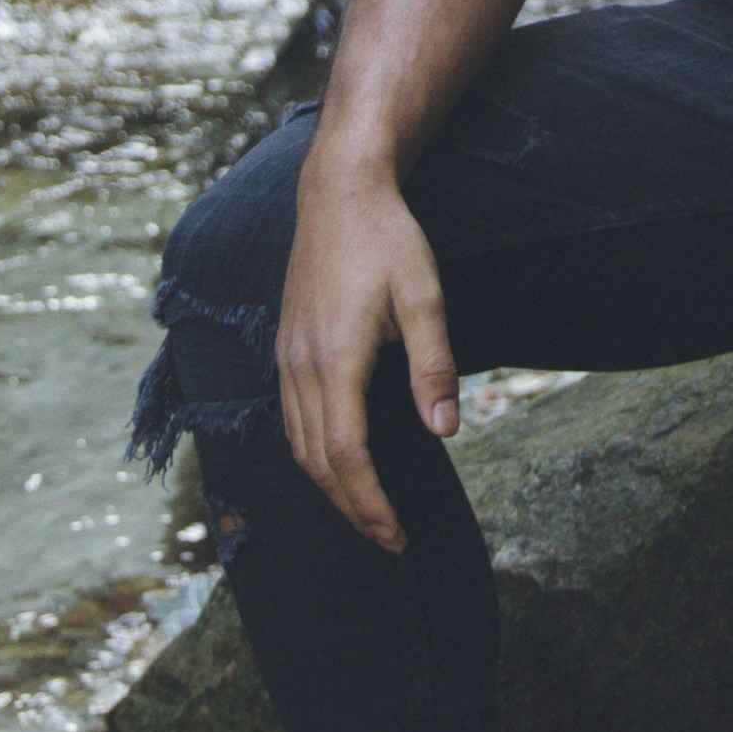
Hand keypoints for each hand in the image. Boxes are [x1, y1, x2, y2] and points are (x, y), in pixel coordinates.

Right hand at [270, 159, 454, 551]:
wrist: (338, 191)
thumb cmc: (388, 239)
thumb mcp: (424, 297)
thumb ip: (433, 367)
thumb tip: (445, 431)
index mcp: (335, 360)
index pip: (346, 455)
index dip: (370, 502)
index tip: (397, 536)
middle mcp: (300, 366)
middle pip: (318, 461)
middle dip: (352, 509)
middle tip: (390, 541)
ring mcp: (287, 357)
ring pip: (298, 445)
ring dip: (331, 487)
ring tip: (367, 514)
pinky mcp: (287, 348)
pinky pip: (291, 419)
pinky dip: (314, 455)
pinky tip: (337, 463)